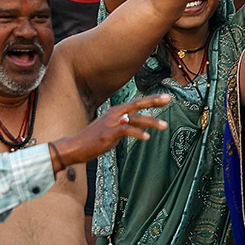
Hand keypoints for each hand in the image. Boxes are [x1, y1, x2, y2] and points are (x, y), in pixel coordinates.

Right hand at [50, 94, 170, 167]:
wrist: (76, 146)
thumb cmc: (95, 139)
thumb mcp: (115, 129)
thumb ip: (129, 125)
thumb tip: (144, 125)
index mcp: (117, 111)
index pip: (138, 103)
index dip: (152, 100)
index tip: (166, 97)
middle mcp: (116, 114)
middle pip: (138, 104)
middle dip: (154, 101)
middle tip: (168, 99)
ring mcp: (112, 123)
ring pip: (136, 119)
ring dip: (152, 122)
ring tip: (165, 126)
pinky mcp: (109, 133)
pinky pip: (126, 131)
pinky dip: (138, 133)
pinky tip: (147, 137)